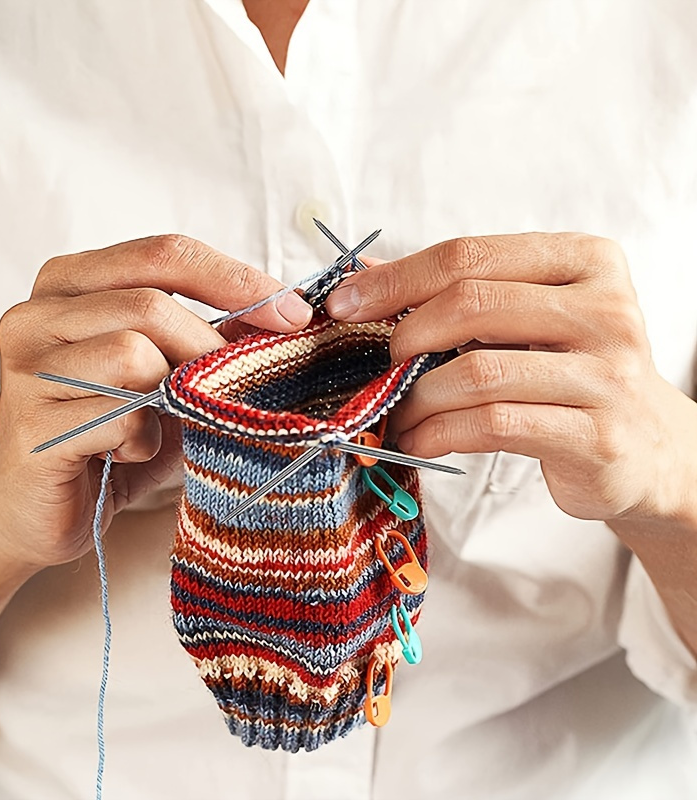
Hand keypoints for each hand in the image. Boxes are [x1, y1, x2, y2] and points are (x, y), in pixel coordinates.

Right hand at [0, 235, 311, 568]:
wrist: (38, 506)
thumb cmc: (113, 432)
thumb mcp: (170, 376)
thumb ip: (211, 339)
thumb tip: (284, 314)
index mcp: (71, 282)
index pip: (163, 253)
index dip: (234, 279)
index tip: (291, 312)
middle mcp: (37, 313)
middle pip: (150, 304)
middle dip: (210, 348)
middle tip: (234, 385)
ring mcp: (26, 368)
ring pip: (132, 354)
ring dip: (171, 399)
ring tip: (158, 426)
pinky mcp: (30, 424)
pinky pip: (119, 418)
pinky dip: (144, 441)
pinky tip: (128, 455)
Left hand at [326, 233, 696, 523]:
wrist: (647, 446)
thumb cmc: (571, 373)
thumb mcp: (528, 318)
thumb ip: (461, 293)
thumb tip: (365, 275)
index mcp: (584, 260)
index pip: (470, 254)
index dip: (397, 278)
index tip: (345, 303)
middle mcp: (605, 308)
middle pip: (471, 303)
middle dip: (406, 336)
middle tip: (381, 365)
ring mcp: (606, 373)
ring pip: (477, 372)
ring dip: (417, 397)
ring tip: (397, 412)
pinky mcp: (595, 434)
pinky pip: (493, 424)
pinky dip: (439, 432)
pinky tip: (420, 439)